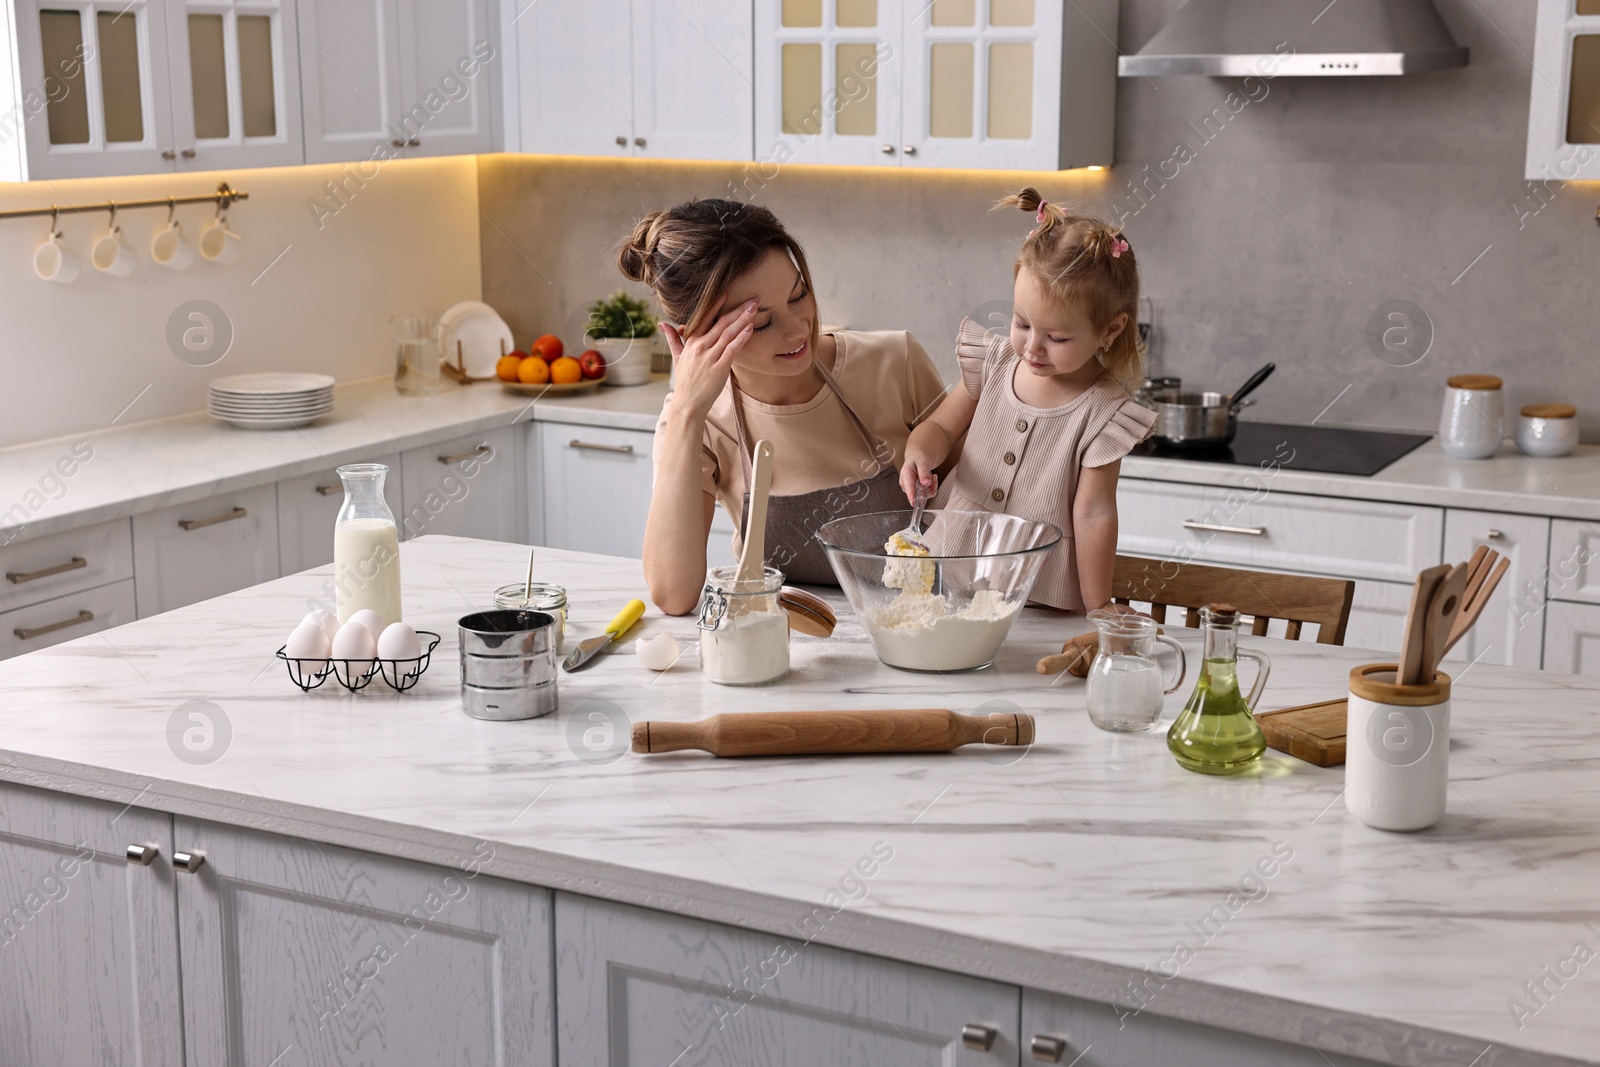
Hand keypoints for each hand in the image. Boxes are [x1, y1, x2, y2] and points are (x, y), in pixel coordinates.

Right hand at [660, 300, 757, 419]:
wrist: (687, 404)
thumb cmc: (685, 381)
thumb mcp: (677, 357)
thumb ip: (673, 339)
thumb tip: (663, 324)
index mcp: (691, 342)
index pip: (705, 318)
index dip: (717, 304)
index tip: (728, 292)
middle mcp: (700, 347)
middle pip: (721, 323)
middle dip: (738, 309)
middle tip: (753, 299)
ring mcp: (710, 357)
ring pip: (728, 333)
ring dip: (743, 320)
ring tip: (755, 309)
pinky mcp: (719, 369)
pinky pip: (732, 350)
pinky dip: (741, 338)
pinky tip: (749, 329)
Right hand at [898, 455, 937, 504]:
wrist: (918, 458)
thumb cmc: (918, 458)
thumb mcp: (922, 461)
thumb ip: (924, 471)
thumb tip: (926, 483)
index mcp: (906, 474)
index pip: (908, 487)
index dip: (911, 495)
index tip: (913, 502)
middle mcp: (906, 483)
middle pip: (917, 493)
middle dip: (928, 487)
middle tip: (933, 477)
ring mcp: (911, 488)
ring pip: (923, 495)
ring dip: (931, 487)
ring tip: (932, 476)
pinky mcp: (916, 491)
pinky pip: (926, 494)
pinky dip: (931, 488)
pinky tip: (931, 480)